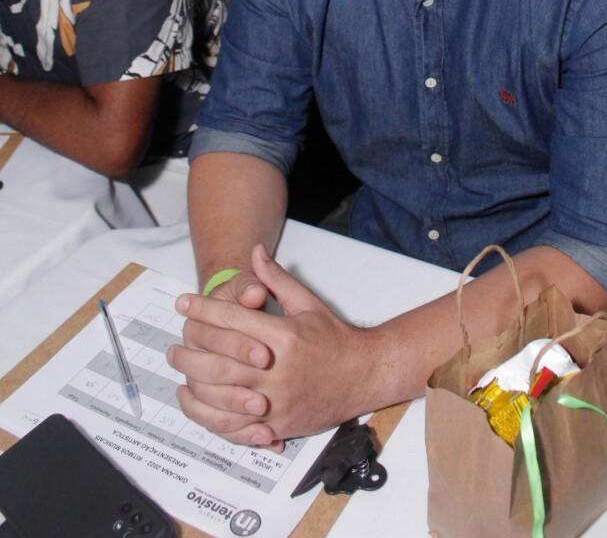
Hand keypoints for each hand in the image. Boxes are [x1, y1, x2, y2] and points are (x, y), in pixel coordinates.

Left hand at [169, 245, 373, 444]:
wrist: (363, 375)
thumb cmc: (334, 338)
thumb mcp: (308, 303)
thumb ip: (276, 279)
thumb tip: (254, 251)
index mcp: (285, 337)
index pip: (234, 320)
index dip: (204, 309)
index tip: (183, 303)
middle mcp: (279, 371)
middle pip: (222, 361)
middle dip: (192, 350)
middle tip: (172, 344)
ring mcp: (278, 401)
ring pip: (223, 397)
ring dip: (195, 385)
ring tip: (179, 374)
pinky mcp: (277, 424)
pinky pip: (236, 426)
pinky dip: (211, 417)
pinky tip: (197, 404)